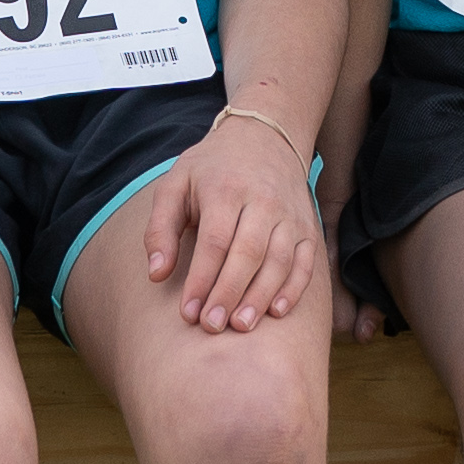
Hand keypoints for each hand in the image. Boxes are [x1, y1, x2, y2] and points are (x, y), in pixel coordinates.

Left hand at [145, 112, 324, 335]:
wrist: (265, 136)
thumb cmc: (211, 168)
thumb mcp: (175, 184)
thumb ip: (160, 229)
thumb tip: (156, 274)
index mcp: (225, 189)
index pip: (215, 241)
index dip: (201, 279)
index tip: (188, 312)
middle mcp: (262, 201)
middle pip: (248, 253)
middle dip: (229, 293)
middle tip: (211, 327)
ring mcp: (289, 215)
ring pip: (279, 261)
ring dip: (260, 297)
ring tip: (240, 326)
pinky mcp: (307, 226)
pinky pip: (306, 262)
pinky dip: (294, 289)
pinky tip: (276, 312)